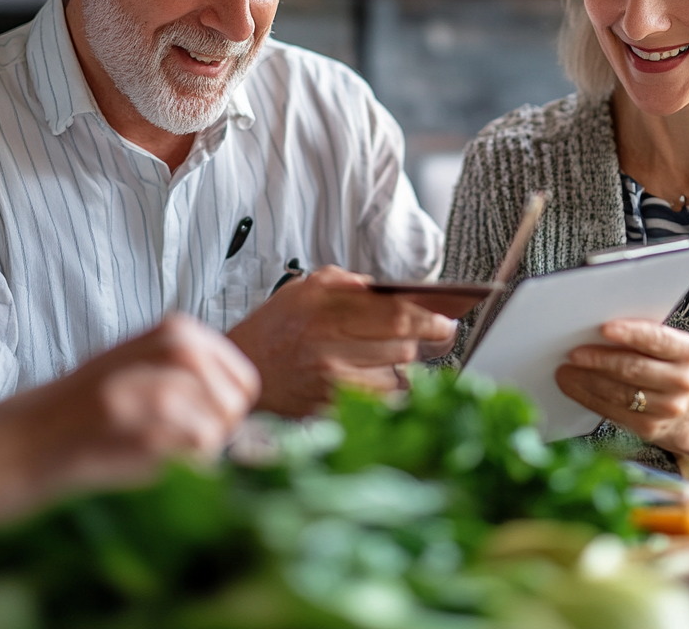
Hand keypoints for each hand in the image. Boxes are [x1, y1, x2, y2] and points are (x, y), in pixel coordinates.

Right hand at [0, 314, 259, 515]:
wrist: (4, 449)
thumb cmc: (73, 419)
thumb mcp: (137, 374)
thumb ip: (192, 382)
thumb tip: (246, 415)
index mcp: (169, 331)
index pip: (242, 378)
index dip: (227, 414)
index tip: (198, 428)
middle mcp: (160, 351)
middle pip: (234, 404)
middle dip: (216, 437)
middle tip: (168, 448)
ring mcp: (142, 388)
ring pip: (212, 432)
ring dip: (191, 459)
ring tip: (145, 458)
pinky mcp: (125, 430)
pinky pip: (183, 460)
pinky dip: (168, 476)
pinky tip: (132, 471)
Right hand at [227, 265, 456, 416]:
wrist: (242, 368)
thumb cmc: (276, 327)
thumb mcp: (303, 289)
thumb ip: (346, 283)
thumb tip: (394, 290)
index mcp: (323, 304)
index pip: (395, 312)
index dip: (429, 317)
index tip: (446, 319)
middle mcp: (327, 340)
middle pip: (402, 345)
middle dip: (427, 340)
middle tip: (441, 334)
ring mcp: (328, 377)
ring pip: (396, 376)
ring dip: (407, 367)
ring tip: (403, 356)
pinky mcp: (328, 406)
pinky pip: (378, 401)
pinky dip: (390, 392)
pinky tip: (386, 381)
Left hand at [555, 318, 688, 463]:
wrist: (686, 410)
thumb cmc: (662, 367)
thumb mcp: (661, 348)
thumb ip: (637, 337)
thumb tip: (592, 331)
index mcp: (687, 351)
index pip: (657, 339)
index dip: (631, 333)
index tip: (604, 328)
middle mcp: (682, 381)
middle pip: (634, 368)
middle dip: (600, 360)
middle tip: (573, 353)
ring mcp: (668, 408)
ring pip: (620, 393)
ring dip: (587, 380)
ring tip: (566, 370)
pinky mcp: (650, 428)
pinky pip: (613, 411)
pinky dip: (588, 397)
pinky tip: (574, 387)